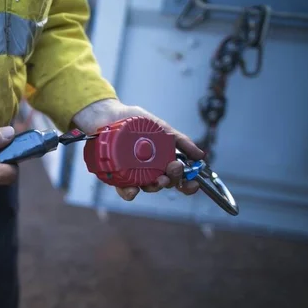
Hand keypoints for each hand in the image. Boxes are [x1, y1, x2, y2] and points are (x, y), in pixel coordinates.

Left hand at [72, 99, 204, 200]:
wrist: (107, 114)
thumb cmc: (133, 120)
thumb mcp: (161, 127)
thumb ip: (180, 140)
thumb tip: (200, 155)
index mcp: (162, 160)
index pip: (178, 178)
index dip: (188, 184)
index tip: (194, 184)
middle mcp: (149, 169)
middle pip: (166, 183)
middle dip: (173, 179)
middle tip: (173, 167)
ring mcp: (133, 174)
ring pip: (147, 188)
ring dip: (155, 187)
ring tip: (158, 178)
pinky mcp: (116, 176)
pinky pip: (124, 190)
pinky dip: (130, 193)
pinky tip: (133, 190)